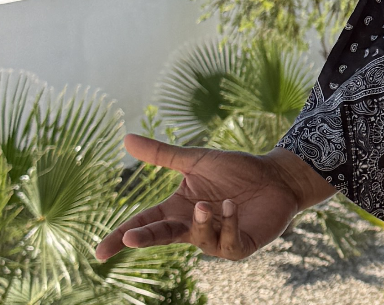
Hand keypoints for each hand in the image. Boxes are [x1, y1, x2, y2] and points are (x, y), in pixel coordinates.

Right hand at [95, 134, 333, 261]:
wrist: (277, 176)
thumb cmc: (237, 171)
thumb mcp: (197, 160)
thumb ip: (162, 155)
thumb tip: (125, 138)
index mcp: (179, 210)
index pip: (145, 224)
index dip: (122, 237)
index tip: (99, 252)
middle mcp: (193, 228)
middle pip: (162, 237)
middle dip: (146, 239)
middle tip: (130, 239)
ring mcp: (216, 240)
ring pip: (199, 238)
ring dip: (201, 222)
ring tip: (206, 204)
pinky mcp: (240, 246)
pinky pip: (228, 242)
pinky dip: (227, 224)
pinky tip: (231, 206)